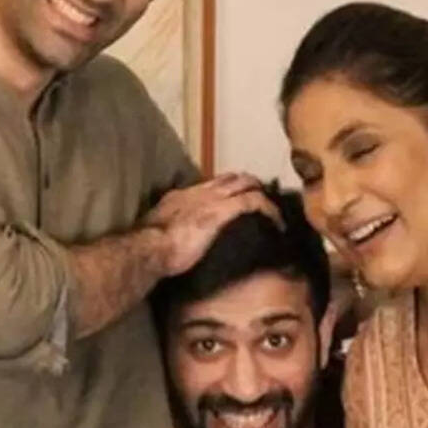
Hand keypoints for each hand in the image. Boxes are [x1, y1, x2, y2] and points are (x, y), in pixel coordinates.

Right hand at [147, 173, 281, 275]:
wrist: (149, 249)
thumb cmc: (150, 249)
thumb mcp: (158, 234)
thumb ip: (171, 230)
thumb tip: (176, 241)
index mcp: (182, 196)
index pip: (212, 184)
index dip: (228, 188)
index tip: (238, 198)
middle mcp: (199, 192)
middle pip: (232, 177)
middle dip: (250, 185)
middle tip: (263, 201)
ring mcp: (212, 199)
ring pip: (246, 184)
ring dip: (262, 195)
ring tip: (273, 211)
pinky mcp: (223, 210)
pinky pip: (254, 202)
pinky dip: (269, 210)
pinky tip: (278, 223)